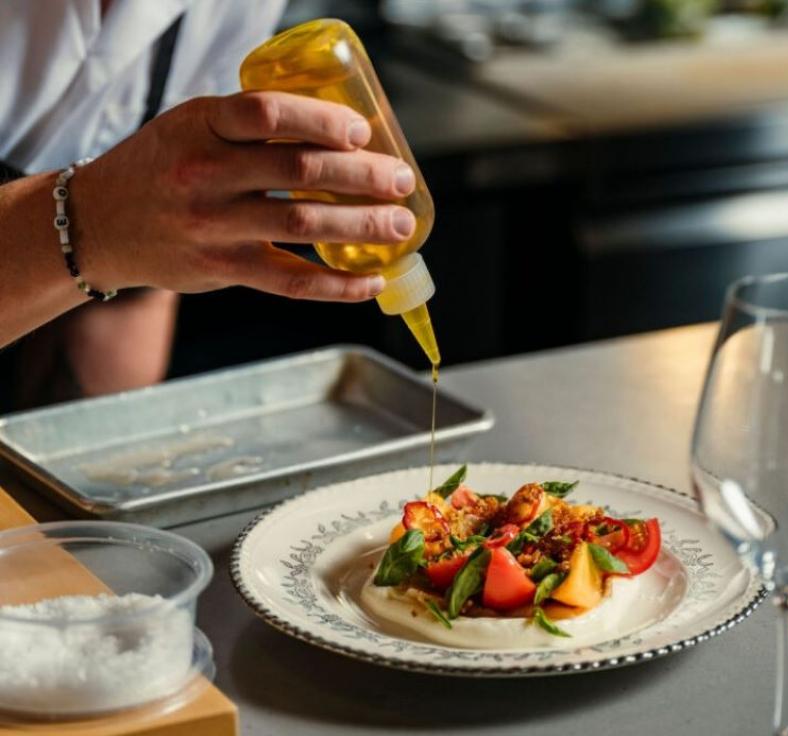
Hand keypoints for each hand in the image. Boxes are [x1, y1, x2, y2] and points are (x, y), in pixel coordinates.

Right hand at [73, 91, 418, 300]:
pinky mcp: (222, 269)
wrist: (100, 223)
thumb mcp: (192, 126)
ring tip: (401, 227)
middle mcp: (205, 174)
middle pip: (299, 170)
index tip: (361, 132)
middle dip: (362, 176)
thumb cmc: (160, 168)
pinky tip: (370, 281)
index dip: (322, 121)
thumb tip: (334, 135)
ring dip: (361, 226)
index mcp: (201, 125)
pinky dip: (337, 284)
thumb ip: (249, 128)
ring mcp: (214, 226)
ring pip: (302, 224)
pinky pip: (291, 282)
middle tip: (401, 181)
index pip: (268, 113)